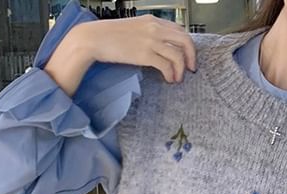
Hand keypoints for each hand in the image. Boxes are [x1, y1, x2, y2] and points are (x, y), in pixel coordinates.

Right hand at [72, 16, 196, 82]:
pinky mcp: (145, 54)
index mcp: (153, 20)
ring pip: (178, 55)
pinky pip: (166, 66)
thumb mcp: (135, 29)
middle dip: (191, 56)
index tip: (188, 56)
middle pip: (185, 40)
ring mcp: (150, 41)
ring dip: (181, 70)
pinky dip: (171, 75)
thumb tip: (161, 48)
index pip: (180, 30)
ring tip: (177, 78)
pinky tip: (169, 80)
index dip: (187, 45)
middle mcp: (155, 28)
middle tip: (191, 69)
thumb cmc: (111, 36)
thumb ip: (150, 34)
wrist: (94, 38)